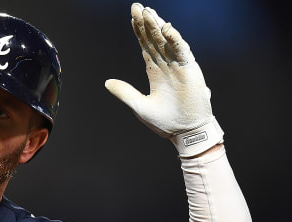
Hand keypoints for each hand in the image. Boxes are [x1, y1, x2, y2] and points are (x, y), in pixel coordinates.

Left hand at [105, 3, 222, 156]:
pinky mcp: (190, 70)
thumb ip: (125, 92)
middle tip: (137, 7)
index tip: (132, 17)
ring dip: (158, 27)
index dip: (139, 32)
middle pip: (154, 40)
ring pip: (167, 41)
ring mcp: (178, 66)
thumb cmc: (165, 122)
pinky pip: (182, 51)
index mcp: (155, 72)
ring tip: (148, 13)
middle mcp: (166, 65)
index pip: (145, 46)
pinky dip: (175, 39)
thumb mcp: (139, 106)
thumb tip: (107, 82)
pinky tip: (166, 28)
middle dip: (146, 23)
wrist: (185, 133)